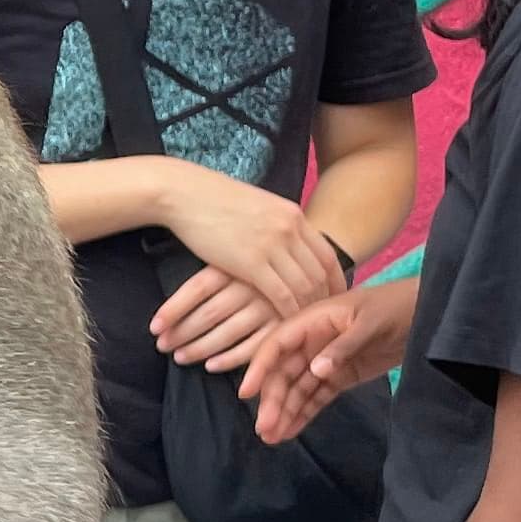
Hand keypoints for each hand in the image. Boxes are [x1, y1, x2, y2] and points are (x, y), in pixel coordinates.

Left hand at [149, 266, 279, 372]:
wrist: (311, 262)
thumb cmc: (261, 262)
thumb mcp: (237, 257)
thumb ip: (213, 272)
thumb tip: (176, 299)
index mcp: (237, 265)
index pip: (197, 288)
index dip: (173, 309)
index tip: (154, 328)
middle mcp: (253, 284)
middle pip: (209, 313)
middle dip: (181, 333)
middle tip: (163, 346)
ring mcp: (271, 305)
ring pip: (228, 333)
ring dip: (200, 348)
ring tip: (180, 357)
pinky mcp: (285, 324)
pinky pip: (253, 348)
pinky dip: (230, 360)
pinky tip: (211, 366)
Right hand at [150, 168, 346, 319]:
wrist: (185, 194)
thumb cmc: (214, 200)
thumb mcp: (258, 206)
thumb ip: (278, 223)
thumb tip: (287, 241)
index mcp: (294, 215)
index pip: (327, 255)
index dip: (335, 282)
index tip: (333, 299)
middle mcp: (290, 229)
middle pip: (321, 274)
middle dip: (324, 301)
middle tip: (321, 320)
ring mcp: (273, 245)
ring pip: (305, 287)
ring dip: (307, 310)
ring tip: (305, 327)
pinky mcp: (252, 262)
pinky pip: (281, 295)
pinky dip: (287, 313)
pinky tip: (284, 325)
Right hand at [241, 274, 416, 444]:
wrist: (424, 314)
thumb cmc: (395, 307)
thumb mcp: (370, 322)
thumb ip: (343, 346)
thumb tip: (315, 370)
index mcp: (314, 321)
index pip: (277, 344)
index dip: (260, 367)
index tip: (246, 393)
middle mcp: (312, 342)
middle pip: (284, 372)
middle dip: (273, 400)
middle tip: (265, 429)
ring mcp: (325, 361)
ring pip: (297, 388)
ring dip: (284, 412)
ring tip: (273, 438)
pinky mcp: (340, 377)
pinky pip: (316, 396)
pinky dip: (304, 413)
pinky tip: (291, 431)